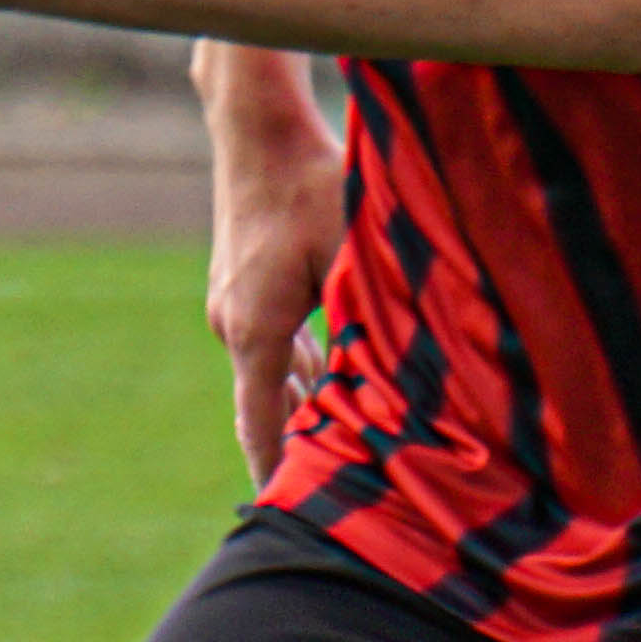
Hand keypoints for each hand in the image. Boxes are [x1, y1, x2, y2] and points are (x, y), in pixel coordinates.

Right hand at [203, 86, 351, 486]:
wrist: (254, 124)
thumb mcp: (352, 248)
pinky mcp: (238, 285)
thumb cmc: (309, 179)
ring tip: (338, 448)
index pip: (262, 424)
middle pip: (264, 406)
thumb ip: (372, 312)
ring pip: (269, 375)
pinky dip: (296, 372)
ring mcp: (230, 304)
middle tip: (336, 493)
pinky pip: (269, 346)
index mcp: (256, 328)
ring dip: (300, 408)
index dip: (275, 474)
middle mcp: (233, 324)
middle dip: (297, 448)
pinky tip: (325, 383)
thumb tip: (410, 366)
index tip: (284, 516)